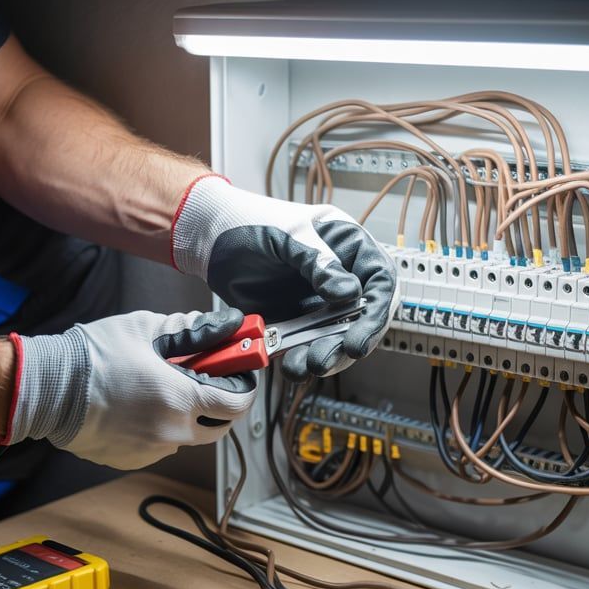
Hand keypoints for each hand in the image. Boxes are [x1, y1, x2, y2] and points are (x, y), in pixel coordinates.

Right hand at [7, 309, 256, 469]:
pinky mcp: (131, 459)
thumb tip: (220, 325)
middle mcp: (171, 432)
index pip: (236, 405)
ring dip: (185, 419)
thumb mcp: (145, 329)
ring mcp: (151, 450)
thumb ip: (189, 330)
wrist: (47, 389)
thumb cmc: (93, 356)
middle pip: (218, 428)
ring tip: (160, 392)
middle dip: (219, 407)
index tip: (240, 378)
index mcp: (180, 400)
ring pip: (186, 439)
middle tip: (206, 384)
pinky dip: (158, 430)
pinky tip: (137, 408)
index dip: (244, 390)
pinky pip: (158, 446)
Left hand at [171, 175, 397, 379]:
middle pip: (364, 316)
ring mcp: (319, 301)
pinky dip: (304, 358)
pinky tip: (292, 365)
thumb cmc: (248, 222)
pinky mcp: (297, 321)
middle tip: (333, 357)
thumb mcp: (287, 235)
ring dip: (328, 356)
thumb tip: (350, 294)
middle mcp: (340, 276)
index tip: (359, 336)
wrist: (209, 241)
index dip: (377, 311)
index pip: (379, 279)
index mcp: (347, 245)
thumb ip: (319, 262)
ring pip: (338, 337)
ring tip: (308, 366)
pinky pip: (309, 345)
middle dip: (352, 341)